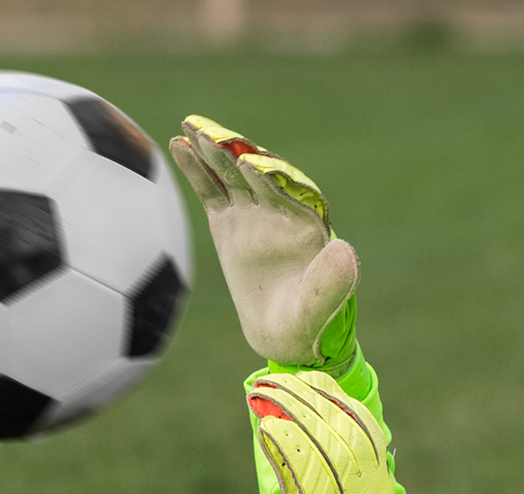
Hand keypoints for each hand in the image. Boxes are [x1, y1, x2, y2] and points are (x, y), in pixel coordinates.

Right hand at [172, 117, 358, 369]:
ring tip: (190, 127)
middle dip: (235, 154)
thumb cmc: (307, 324)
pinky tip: (179, 146)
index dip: (269, 176)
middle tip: (211, 134)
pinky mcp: (229, 223)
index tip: (249, 164)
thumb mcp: (319, 308)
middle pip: (256, 174)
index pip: (288, 192)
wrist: (286, 335)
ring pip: (230, 176)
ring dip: (213, 152)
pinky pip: (211, 191)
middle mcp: (281, 212)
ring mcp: (253, 215)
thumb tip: (345, 248)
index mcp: (307, 225)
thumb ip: (331, 282)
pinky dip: (196, 170)